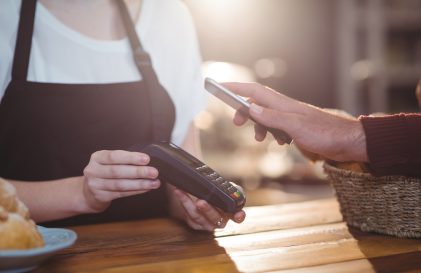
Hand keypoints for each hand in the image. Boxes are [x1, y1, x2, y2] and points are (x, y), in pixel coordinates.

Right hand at [82, 150, 160, 212]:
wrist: (88, 192)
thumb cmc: (104, 173)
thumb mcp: (108, 162)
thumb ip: (123, 160)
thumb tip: (147, 161)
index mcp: (97, 157)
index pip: (114, 156)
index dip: (131, 158)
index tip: (146, 159)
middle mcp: (93, 170)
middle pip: (117, 171)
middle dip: (138, 172)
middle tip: (154, 172)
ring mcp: (95, 185)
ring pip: (120, 184)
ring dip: (140, 184)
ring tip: (154, 183)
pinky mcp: (100, 196)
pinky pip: (121, 193)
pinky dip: (135, 191)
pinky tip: (145, 188)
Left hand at [168, 185, 245, 231]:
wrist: (201, 196)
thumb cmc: (217, 194)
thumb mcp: (226, 189)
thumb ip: (233, 190)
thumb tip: (234, 191)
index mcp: (231, 213)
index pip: (238, 217)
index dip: (239, 216)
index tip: (238, 215)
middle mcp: (220, 221)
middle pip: (215, 217)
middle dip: (207, 209)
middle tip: (200, 201)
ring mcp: (207, 224)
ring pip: (198, 216)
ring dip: (189, 203)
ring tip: (182, 192)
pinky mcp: (195, 224)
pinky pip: (189, 215)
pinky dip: (183, 202)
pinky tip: (179, 193)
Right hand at [223, 82, 367, 161]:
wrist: (347, 142)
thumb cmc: (325, 132)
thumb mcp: (295, 126)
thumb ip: (272, 117)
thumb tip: (251, 108)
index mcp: (282, 104)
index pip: (254, 91)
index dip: (236, 87)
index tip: (221, 86)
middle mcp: (284, 108)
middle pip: (256, 103)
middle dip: (244, 111)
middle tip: (237, 123)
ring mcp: (290, 118)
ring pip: (265, 117)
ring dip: (258, 126)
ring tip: (258, 138)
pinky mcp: (296, 128)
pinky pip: (276, 127)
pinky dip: (271, 134)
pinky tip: (278, 142)